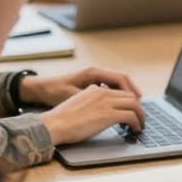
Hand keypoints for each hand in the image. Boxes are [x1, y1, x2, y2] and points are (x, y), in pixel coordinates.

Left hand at [19, 66, 140, 106]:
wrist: (40, 89)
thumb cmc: (54, 92)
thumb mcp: (74, 96)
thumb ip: (94, 101)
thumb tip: (112, 109)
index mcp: (94, 73)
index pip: (121, 79)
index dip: (131, 92)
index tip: (138, 104)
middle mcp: (96, 72)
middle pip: (123, 80)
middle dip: (133, 94)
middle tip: (140, 109)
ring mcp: (95, 77)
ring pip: (118, 84)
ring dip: (127, 95)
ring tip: (133, 109)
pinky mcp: (92, 83)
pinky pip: (111, 87)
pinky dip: (119, 96)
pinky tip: (120, 107)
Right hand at [38, 83, 144, 143]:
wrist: (54, 125)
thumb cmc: (61, 120)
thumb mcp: (78, 105)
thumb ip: (91, 104)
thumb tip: (99, 115)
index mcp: (95, 89)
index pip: (119, 92)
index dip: (128, 102)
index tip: (131, 110)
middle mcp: (102, 92)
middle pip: (130, 97)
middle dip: (138, 108)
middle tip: (139, 118)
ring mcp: (107, 103)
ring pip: (135, 105)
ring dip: (141, 116)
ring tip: (140, 125)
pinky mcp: (109, 115)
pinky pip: (131, 116)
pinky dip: (137, 123)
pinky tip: (135, 129)